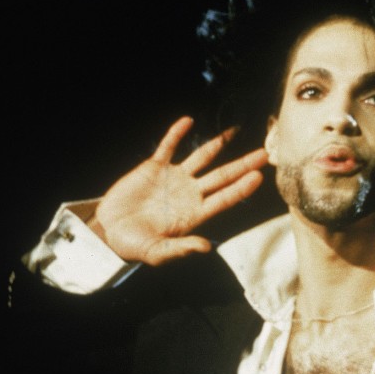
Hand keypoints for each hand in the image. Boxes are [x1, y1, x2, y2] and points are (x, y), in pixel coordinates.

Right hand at [91, 116, 268, 264]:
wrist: (110, 231)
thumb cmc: (135, 246)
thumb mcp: (158, 252)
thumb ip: (181, 249)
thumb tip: (206, 248)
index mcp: (194, 214)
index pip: (224, 198)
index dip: (241, 188)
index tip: (259, 176)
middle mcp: (190, 194)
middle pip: (222, 176)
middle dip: (243, 165)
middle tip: (264, 154)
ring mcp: (175, 179)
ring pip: (202, 157)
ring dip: (219, 144)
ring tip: (236, 130)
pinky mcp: (155, 167)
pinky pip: (168, 147)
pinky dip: (177, 134)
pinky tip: (188, 121)